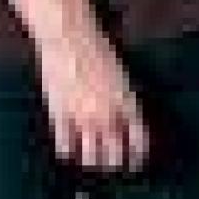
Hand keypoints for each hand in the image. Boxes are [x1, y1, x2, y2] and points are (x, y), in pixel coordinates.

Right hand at [33, 16, 151, 173]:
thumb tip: (129, 124)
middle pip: (115, 155)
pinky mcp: (59, 115)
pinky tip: (71, 148)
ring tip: (93, 159)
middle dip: (116, 163)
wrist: (69, 35)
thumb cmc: (97, 47)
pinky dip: (69, 152)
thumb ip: (126, 102)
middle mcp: (106, 114)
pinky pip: (65, 147)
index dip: (138, 155)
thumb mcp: (122, 75)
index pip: (139, 141)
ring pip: (90, 157)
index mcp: (127, 102)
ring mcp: (81, 117)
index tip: (136, 161)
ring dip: (93, 161)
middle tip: (114, 163)